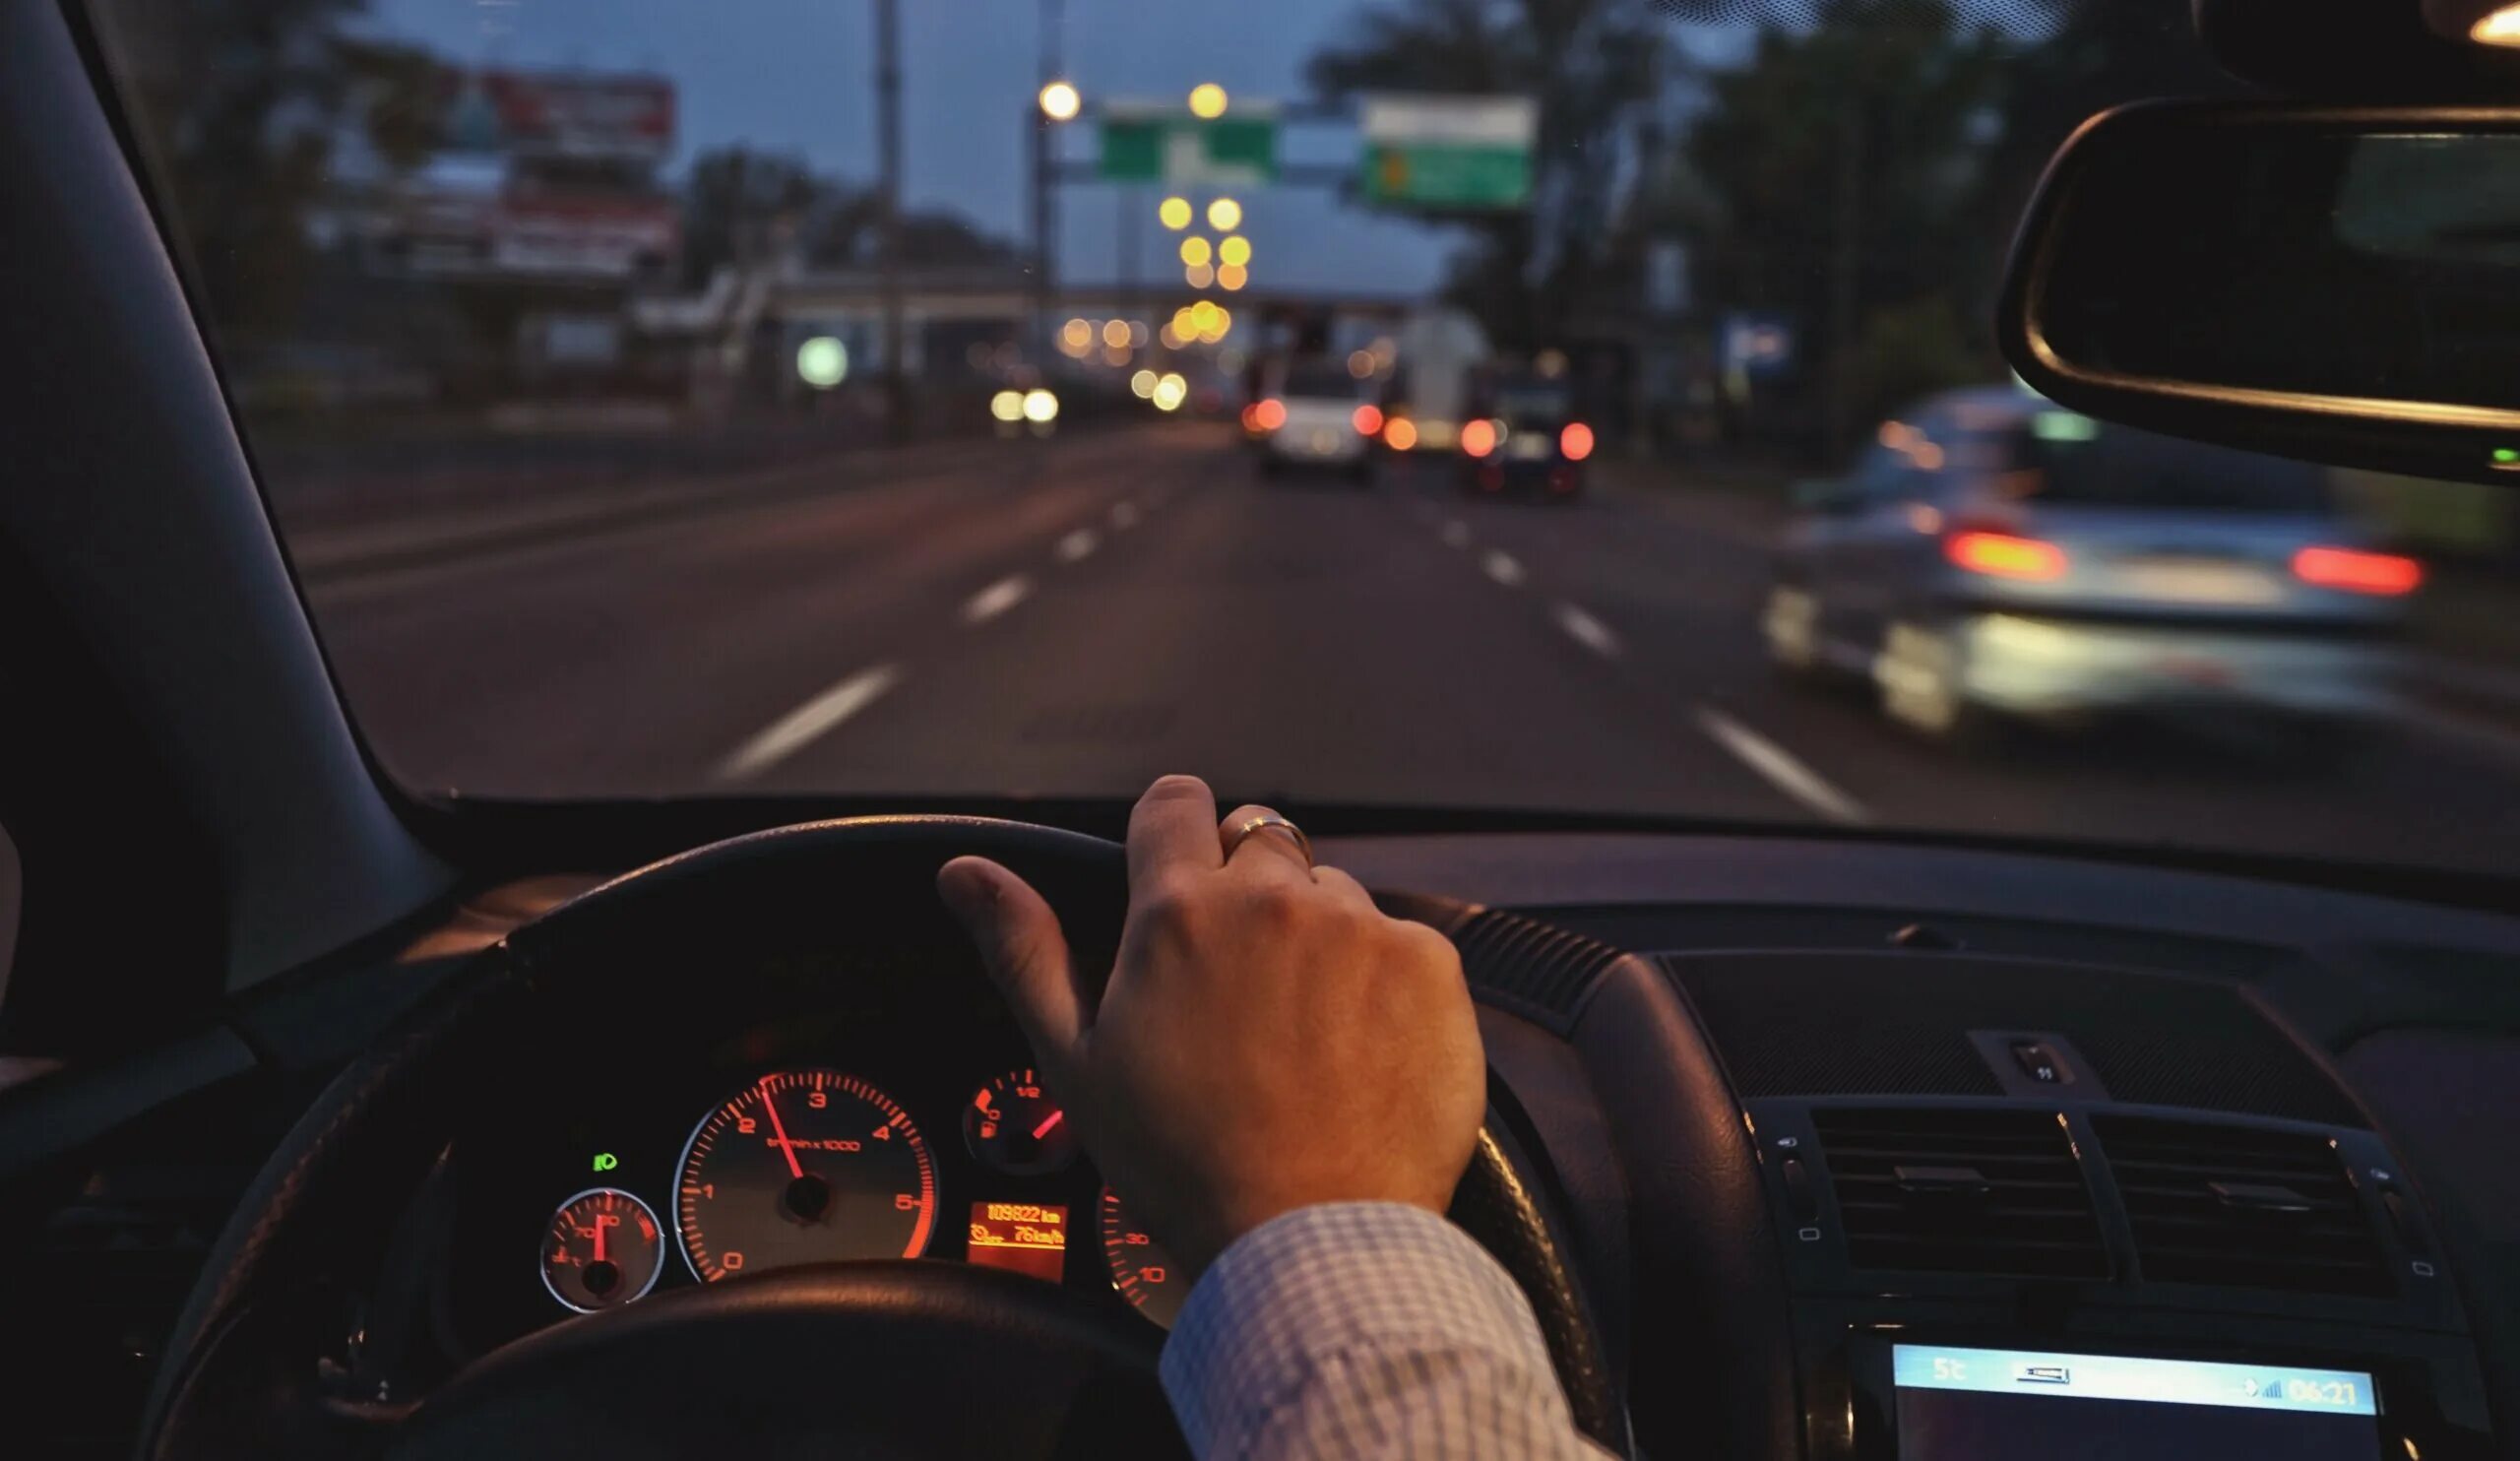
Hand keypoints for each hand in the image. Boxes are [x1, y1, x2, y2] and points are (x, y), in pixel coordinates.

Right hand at [937, 775, 1485, 1278]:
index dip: (1173, 832)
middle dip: (1248, 890)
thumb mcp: (1075, 1062)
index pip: (1174, 803)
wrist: (1309, 1241)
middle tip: (1242, 983)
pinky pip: (1403, 940)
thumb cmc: (1183, 1164)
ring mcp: (1359, 926)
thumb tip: (965, 872)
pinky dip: (1385, 982)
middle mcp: (1271, 898)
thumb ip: (1022, 948)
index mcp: (1175, 912)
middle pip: (1261, 840)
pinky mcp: (1429, 963)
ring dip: (1319, 937)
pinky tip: (1361, 1051)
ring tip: (1304, 1033)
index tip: (1179, 875)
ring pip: (1335, 892)